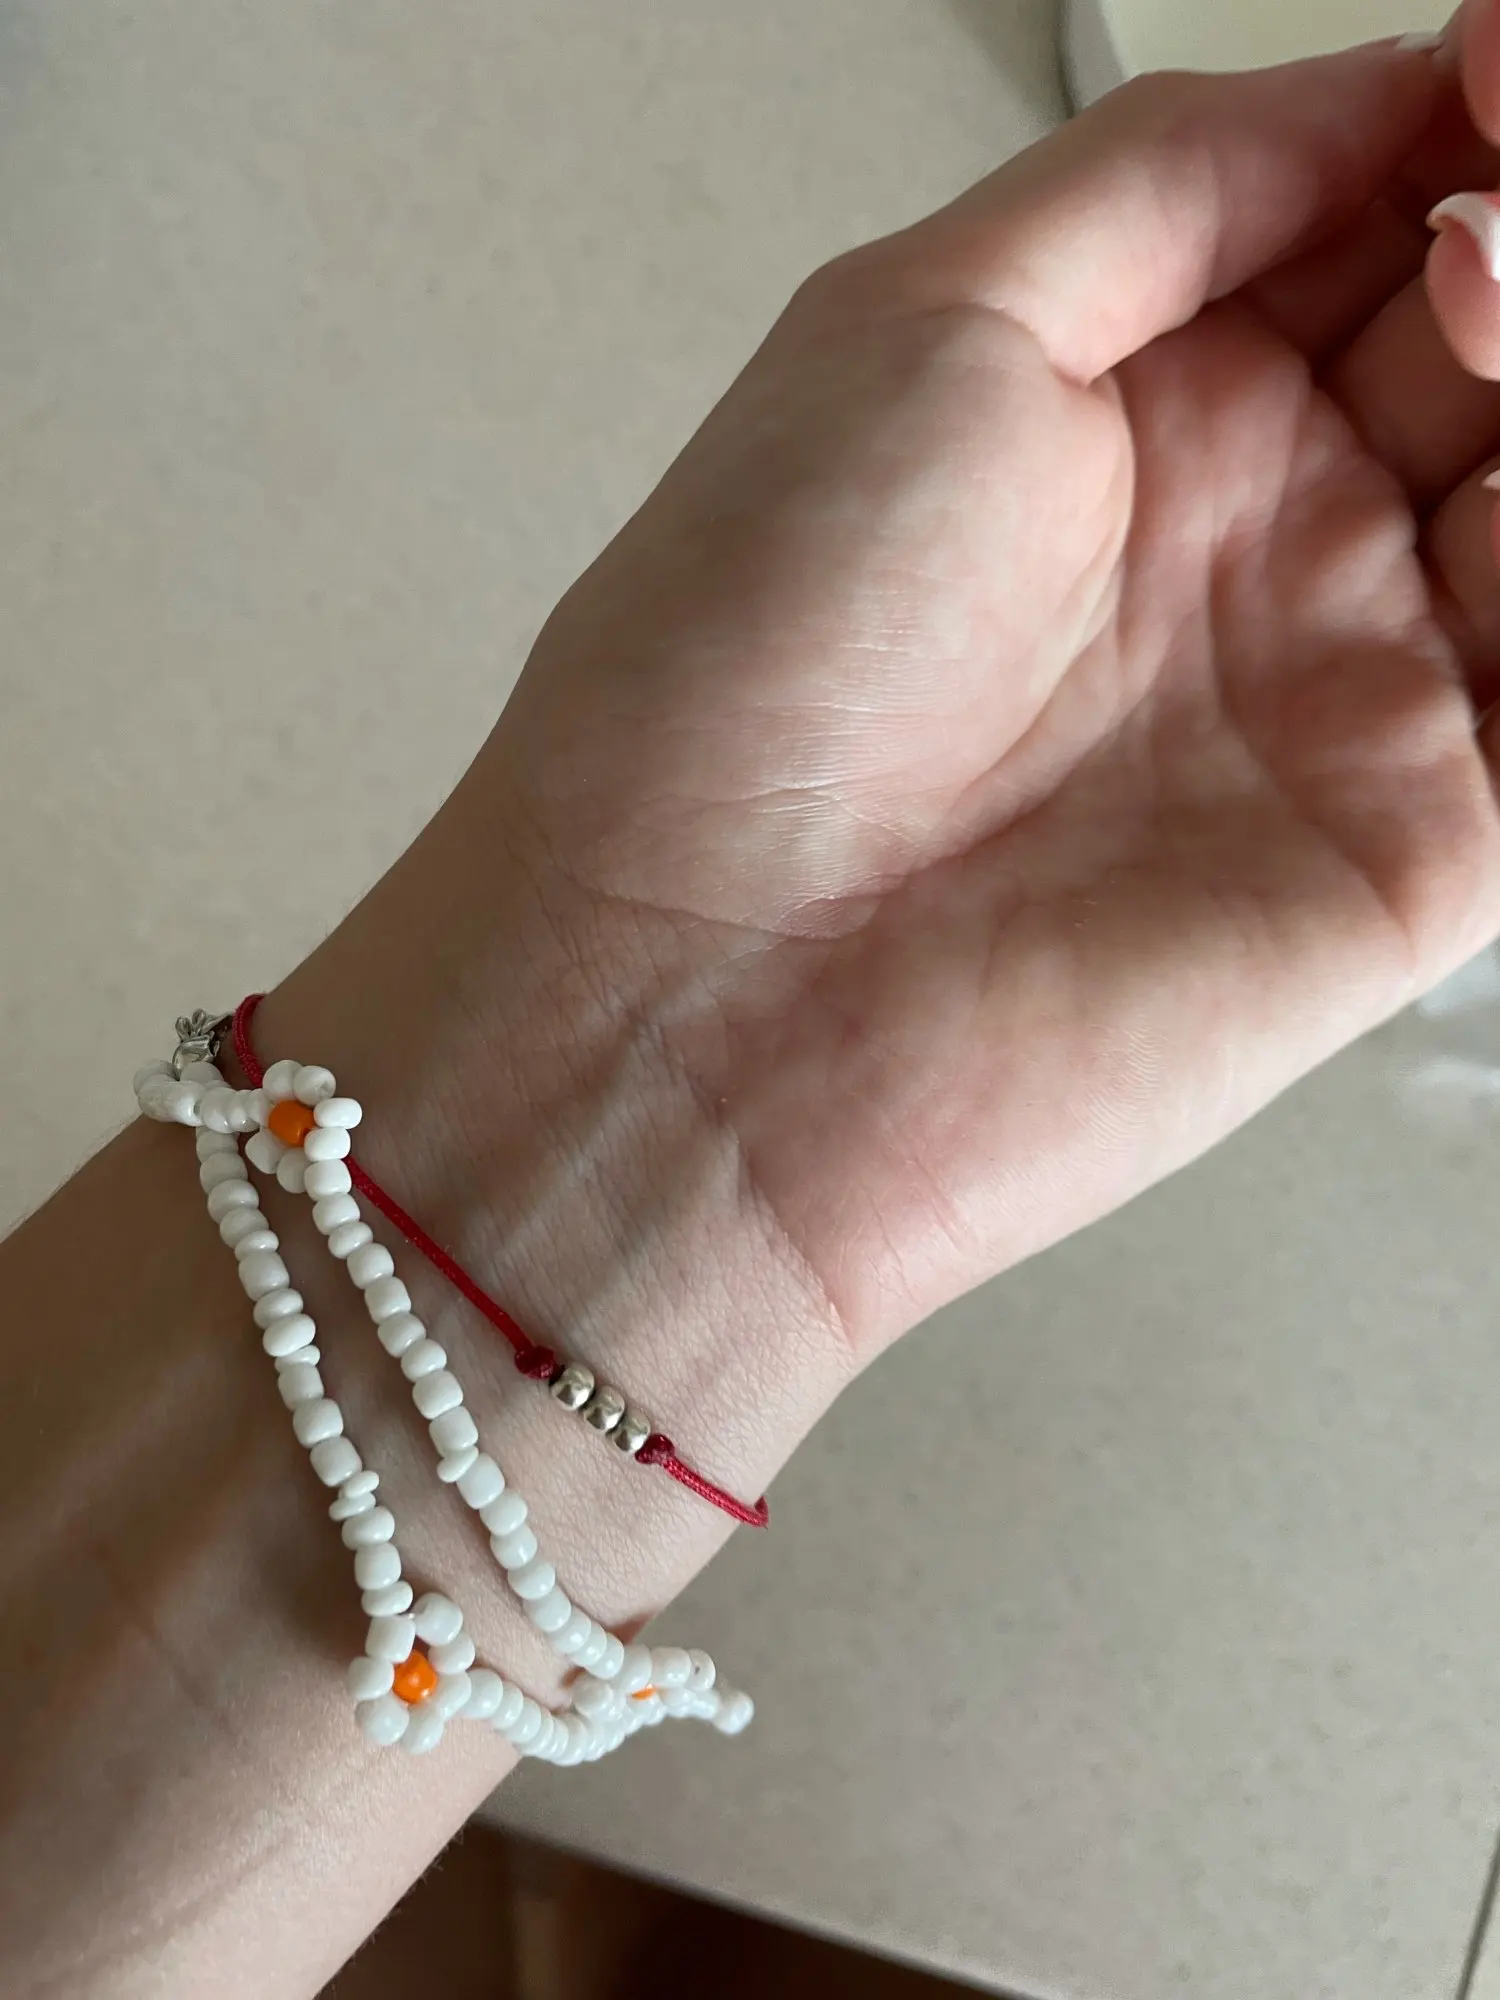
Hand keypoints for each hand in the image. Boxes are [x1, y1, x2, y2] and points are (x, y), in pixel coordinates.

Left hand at [442, 25, 1499, 1359]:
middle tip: (1496, 205)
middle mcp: (1251, 539)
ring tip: (1487, 309)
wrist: (705, 990)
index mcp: (1133, 406)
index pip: (1371, 212)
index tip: (1489, 63)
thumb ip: (1159, 187)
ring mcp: (1340, 690)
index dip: (1457, 120)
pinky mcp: (1411, 850)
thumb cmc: (745, 671)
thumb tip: (1381, 85)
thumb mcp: (921, 327)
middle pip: (1488, 340)